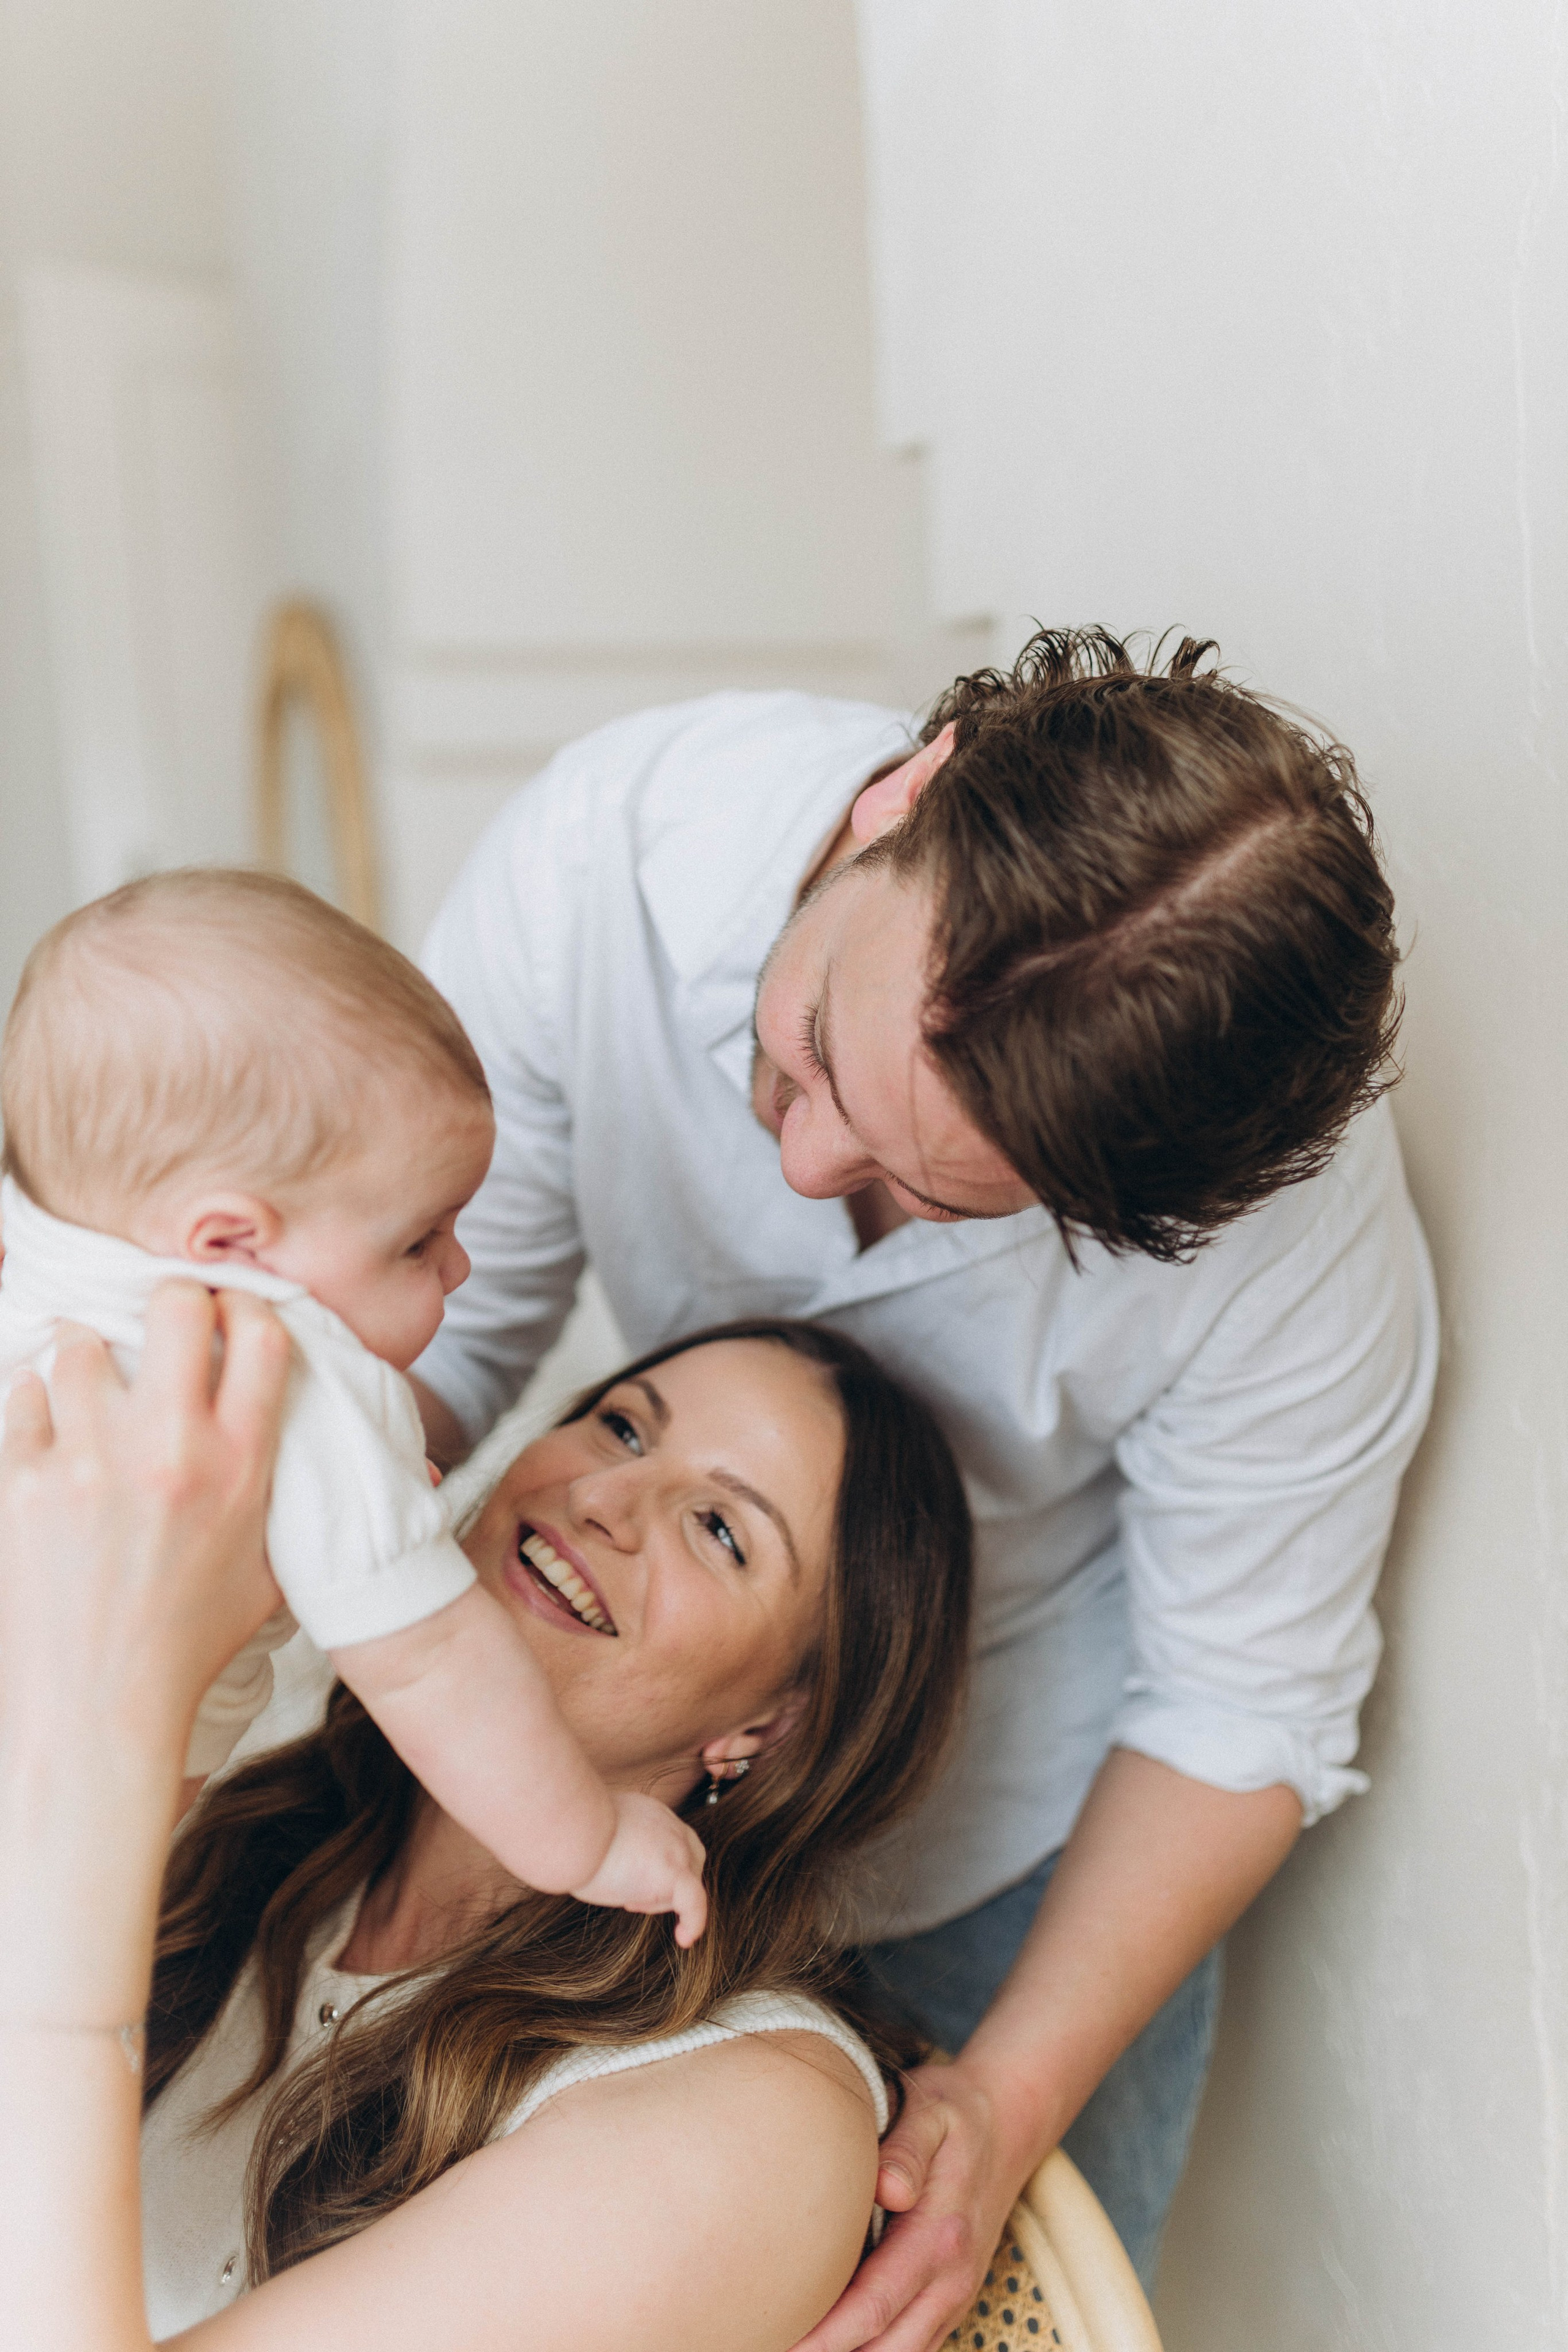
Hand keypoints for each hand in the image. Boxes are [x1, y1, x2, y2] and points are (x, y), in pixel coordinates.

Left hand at [0, 1284, 289, 1763]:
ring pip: (81, 1345)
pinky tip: (52, 1432)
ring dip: (89, 1355)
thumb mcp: (267, 1568)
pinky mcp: (23, 1481)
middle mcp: (170, 1450)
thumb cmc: (187, 1643)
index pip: (261, 1333)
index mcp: (240, 1467)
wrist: (98, 1709)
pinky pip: (24, 1398)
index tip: (229, 1315)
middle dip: (170, 1301)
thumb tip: (283, 1428)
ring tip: (92, 1381)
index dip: (246, 1307)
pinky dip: (36, 1405)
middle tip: (160, 1322)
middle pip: (175, 1306)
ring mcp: (90, 1460)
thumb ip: (279, 1491)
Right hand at [570, 1791, 708, 1946]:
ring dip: (662, 1899)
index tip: (633, 1876)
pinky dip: (694, 1921)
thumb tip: (600, 1858)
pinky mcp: (673, 1872)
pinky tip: (684, 1938)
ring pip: (688, 1883)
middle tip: (631, 1897)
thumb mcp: (595, 1829)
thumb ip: (611, 1840)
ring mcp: (674, 1848)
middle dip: (667, 1882)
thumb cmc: (568, 1831)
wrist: (569, 1828)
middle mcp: (669, 1826)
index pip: (673, 1839)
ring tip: (628, 1902)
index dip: (661, 1862)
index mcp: (650, 1813)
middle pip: (690, 1859)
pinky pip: (694, 1902)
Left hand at [790, 2059, 1024, 2351]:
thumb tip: (885, 2189)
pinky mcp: (951, 2300)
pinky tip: (834, 2336)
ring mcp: (955, 2296)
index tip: (781, 2338)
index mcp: (939, 2236)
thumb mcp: (930, 2112)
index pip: (873, 2307)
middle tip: (772, 2341)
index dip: (823, 2335)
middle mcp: (951, 2279)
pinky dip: (874, 2349)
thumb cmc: (955, 2114)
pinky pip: (913, 2345)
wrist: (1009, 2124)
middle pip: (884, 2348)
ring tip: (796, 2342)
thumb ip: (906, 2149)